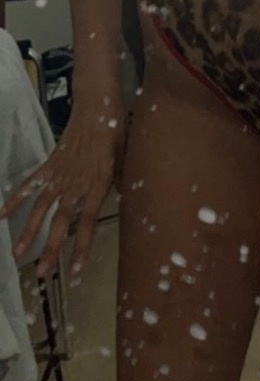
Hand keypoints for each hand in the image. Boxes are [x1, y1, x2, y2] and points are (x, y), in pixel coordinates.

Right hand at [0, 105, 123, 278]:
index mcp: (99, 184)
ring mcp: (60, 174)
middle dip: (51, 250)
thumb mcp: (126, 158)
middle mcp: (77, 183)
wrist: (97, 107)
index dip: (82, 248)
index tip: (75, 271)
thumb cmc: (116, 130)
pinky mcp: (49, 164)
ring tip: (18, 253)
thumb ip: (121, 180)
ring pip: (41, 209)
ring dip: (29, 231)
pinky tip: (1, 215)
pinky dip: (14, 199)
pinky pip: (29, 185)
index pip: (89, 223)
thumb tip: (123, 197)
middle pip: (61, 222)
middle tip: (42, 274)